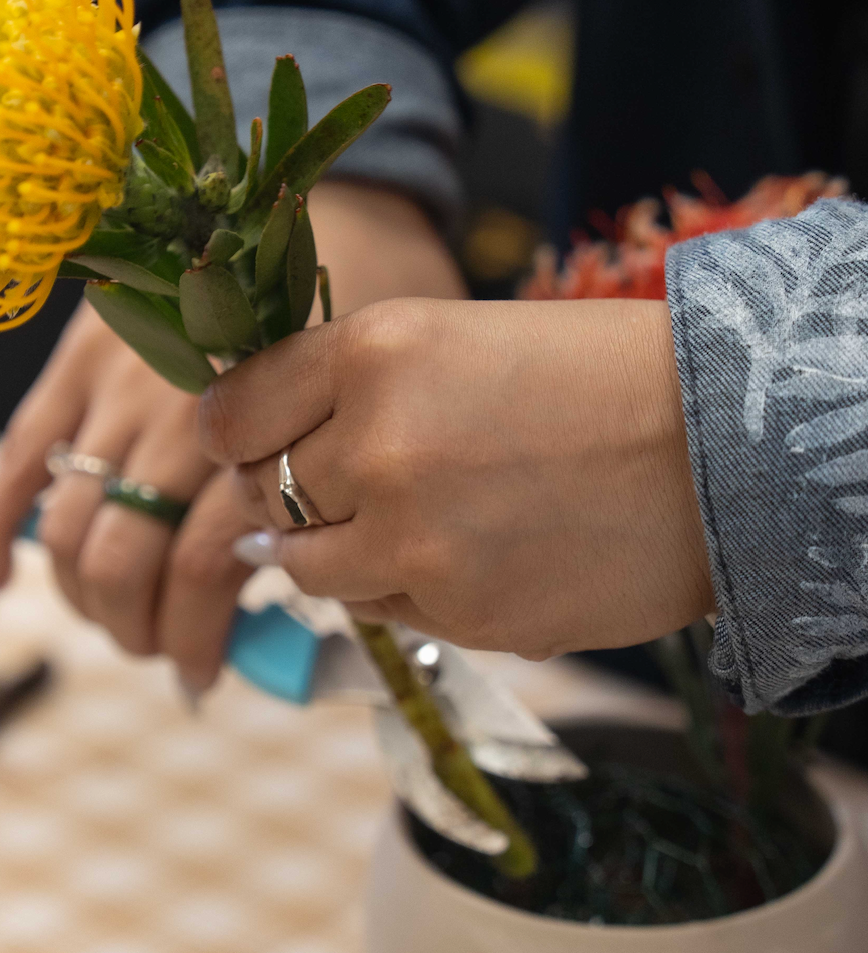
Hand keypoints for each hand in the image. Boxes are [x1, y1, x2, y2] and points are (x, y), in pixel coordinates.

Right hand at [0, 184, 463, 688]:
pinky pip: (19, 456)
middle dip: (137, 631)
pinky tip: (0, 575)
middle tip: (163, 654)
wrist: (317, 189)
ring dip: (81, 598)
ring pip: (69, 528)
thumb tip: (313, 589)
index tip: (210, 675)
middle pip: (126, 562)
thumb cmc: (369, 303)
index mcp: (262, 430)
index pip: (207, 568)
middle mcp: (180, 412)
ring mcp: (116, 385)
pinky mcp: (73, 360)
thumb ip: (338, 487)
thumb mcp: (376, 400)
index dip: (200, 640)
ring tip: (116, 621)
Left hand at [200, 297, 714, 658]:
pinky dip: (406, 587)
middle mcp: (378, 446)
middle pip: (266, 494)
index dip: (237, 431)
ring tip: (413, 519)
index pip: (231, 412)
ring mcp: (415, 541)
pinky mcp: (459, 613)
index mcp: (374, 352)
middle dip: (297, 491)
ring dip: (340, 549)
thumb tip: (243, 462)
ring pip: (310, 566)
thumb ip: (344, 389)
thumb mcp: (453, 339)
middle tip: (360, 480)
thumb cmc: (590, 378)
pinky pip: (383, 609)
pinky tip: (475, 549)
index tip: (253, 441)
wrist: (722, 449)